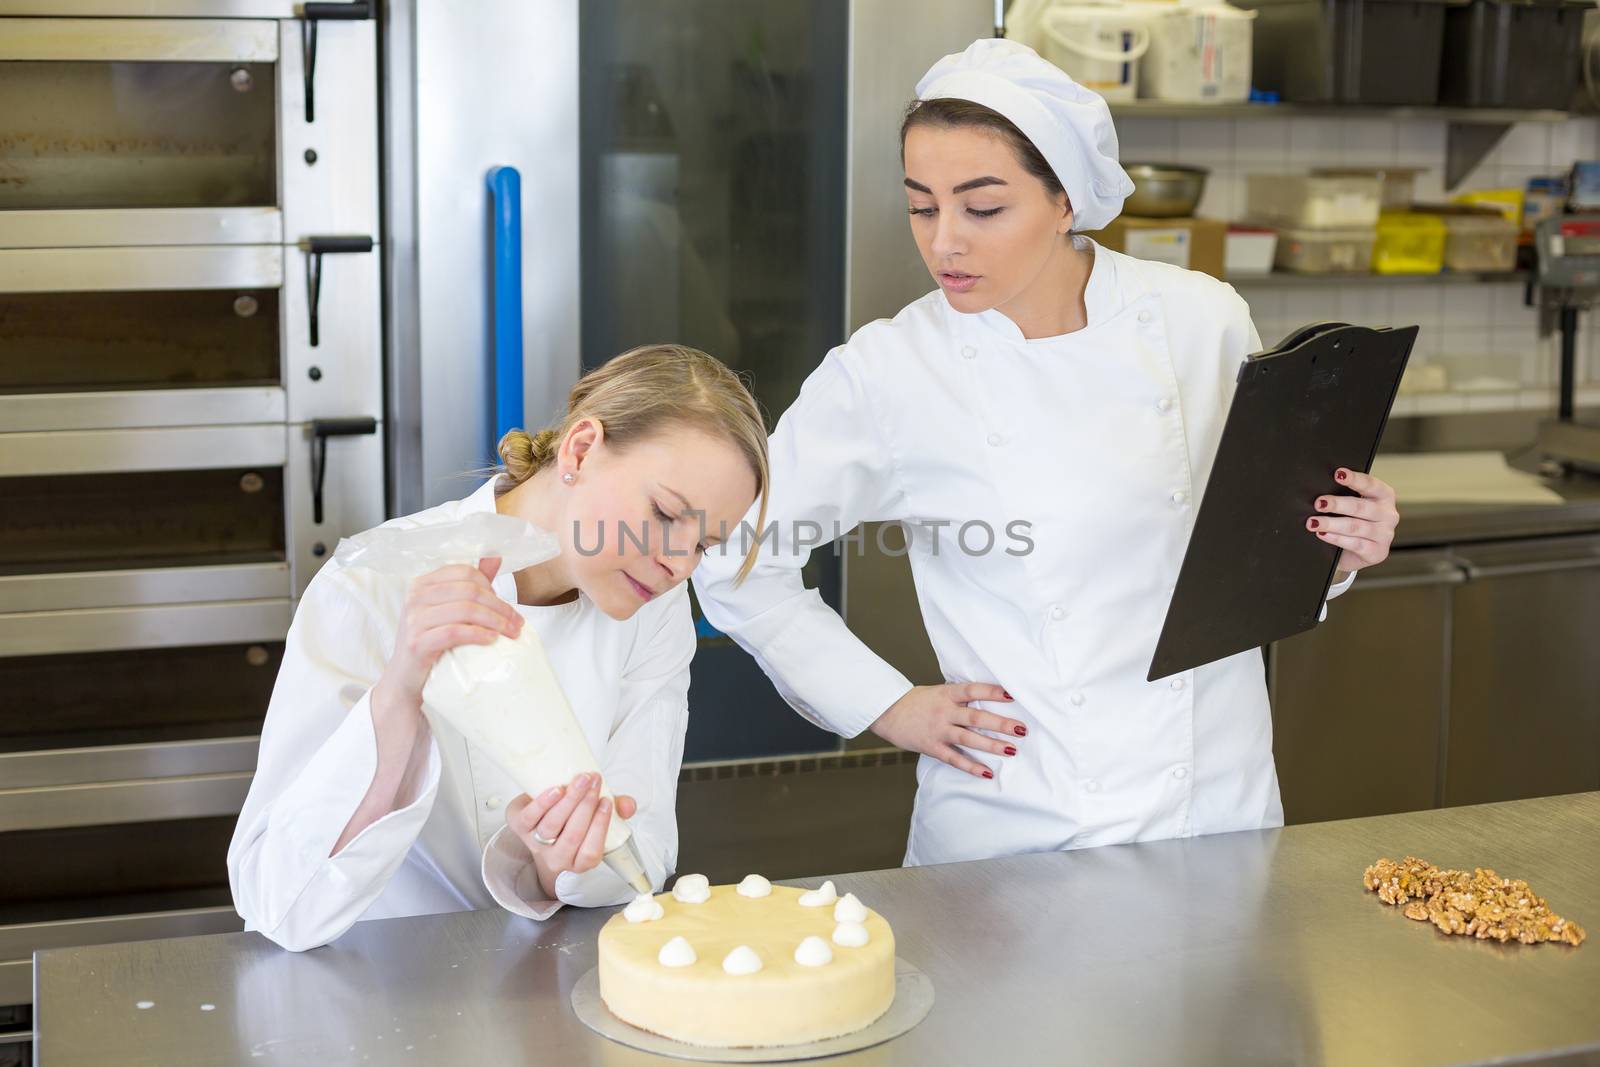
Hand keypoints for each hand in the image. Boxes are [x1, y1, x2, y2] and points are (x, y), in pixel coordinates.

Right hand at [375, 557, 522, 708]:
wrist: (406, 679)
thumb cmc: (431, 642)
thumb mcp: (449, 610)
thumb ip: (471, 584)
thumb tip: (495, 557)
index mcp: (423, 583)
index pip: (465, 573)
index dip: (491, 587)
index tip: (506, 608)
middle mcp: (415, 596)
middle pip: (469, 591)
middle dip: (500, 606)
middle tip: (517, 623)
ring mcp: (413, 619)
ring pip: (464, 609)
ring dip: (495, 621)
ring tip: (511, 633)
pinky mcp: (417, 642)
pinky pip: (454, 632)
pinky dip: (478, 634)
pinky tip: (492, 640)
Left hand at [507, 773, 637, 898]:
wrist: (538, 818)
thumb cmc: (573, 819)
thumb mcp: (597, 816)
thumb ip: (618, 809)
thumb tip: (628, 805)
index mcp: (578, 861)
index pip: (591, 852)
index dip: (600, 827)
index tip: (607, 801)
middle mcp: (556, 858)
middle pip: (572, 836)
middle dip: (586, 806)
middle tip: (595, 781)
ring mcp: (535, 843)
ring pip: (552, 827)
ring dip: (569, 800)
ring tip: (581, 780)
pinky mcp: (518, 826)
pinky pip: (529, 818)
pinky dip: (543, 803)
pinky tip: (556, 789)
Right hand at [868, 683, 1025, 778]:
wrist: (886, 711)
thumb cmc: (915, 701)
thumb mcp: (937, 692)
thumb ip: (958, 697)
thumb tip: (987, 699)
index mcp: (946, 694)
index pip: (973, 690)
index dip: (992, 692)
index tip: (1012, 696)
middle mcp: (944, 711)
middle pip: (976, 717)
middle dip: (1000, 723)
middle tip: (1021, 729)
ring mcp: (938, 730)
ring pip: (968, 738)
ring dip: (991, 745)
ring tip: (1011, 750)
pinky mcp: (931, 746)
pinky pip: (954, 758)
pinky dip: (971, 766)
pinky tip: (987, 772)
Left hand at [1308, 467, 1398, 576]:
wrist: (1355, 553)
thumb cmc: (1352, 521)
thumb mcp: (1351, 507)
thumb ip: (1343, 495)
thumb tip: (1320, 491)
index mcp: (1384, 496)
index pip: (1371, 485)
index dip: (1354, 479)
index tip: (1338, 474)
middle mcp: (1388, 514)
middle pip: (1360, 507)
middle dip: (1337, 504)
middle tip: (1319, 503)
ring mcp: (1384, 535)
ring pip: (1355, 527)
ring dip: (1331, 523)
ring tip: (1313, 522)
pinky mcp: (1377, 552)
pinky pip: (1355, 544)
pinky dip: (1336, 538)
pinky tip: (1322, 534)